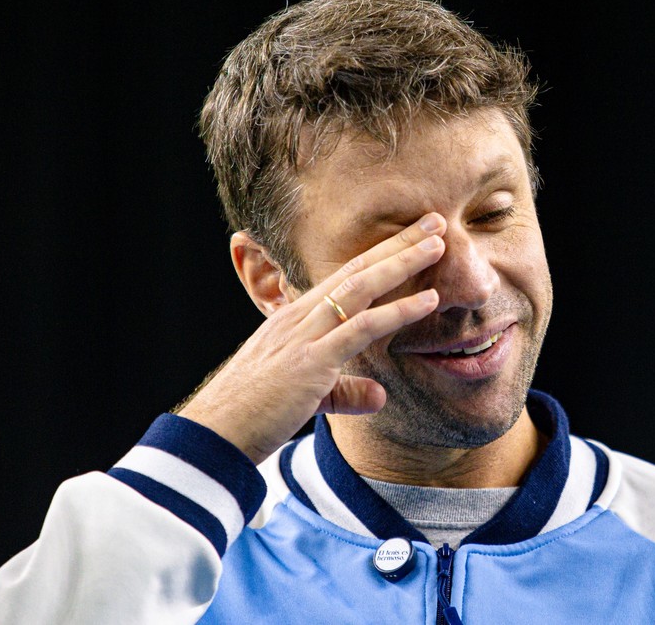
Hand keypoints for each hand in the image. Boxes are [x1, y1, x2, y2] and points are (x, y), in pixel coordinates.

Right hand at [177, 213, 446, 463]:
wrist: (216, 434)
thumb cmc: (253, 414)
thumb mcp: (309, 398)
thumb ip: (346, 392)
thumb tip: (381, 396)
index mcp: (296, 319)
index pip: (345, 276)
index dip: (380, 254)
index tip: (412, 236)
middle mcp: (300, 317)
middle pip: (357, 269)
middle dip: (397, 243)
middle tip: (435, 220)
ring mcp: (305, 335)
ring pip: (361, 287)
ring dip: (402, 263)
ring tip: (439, 243)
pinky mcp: (312, 361)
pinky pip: (361, 328)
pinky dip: (398, 311)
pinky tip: (429, 300)